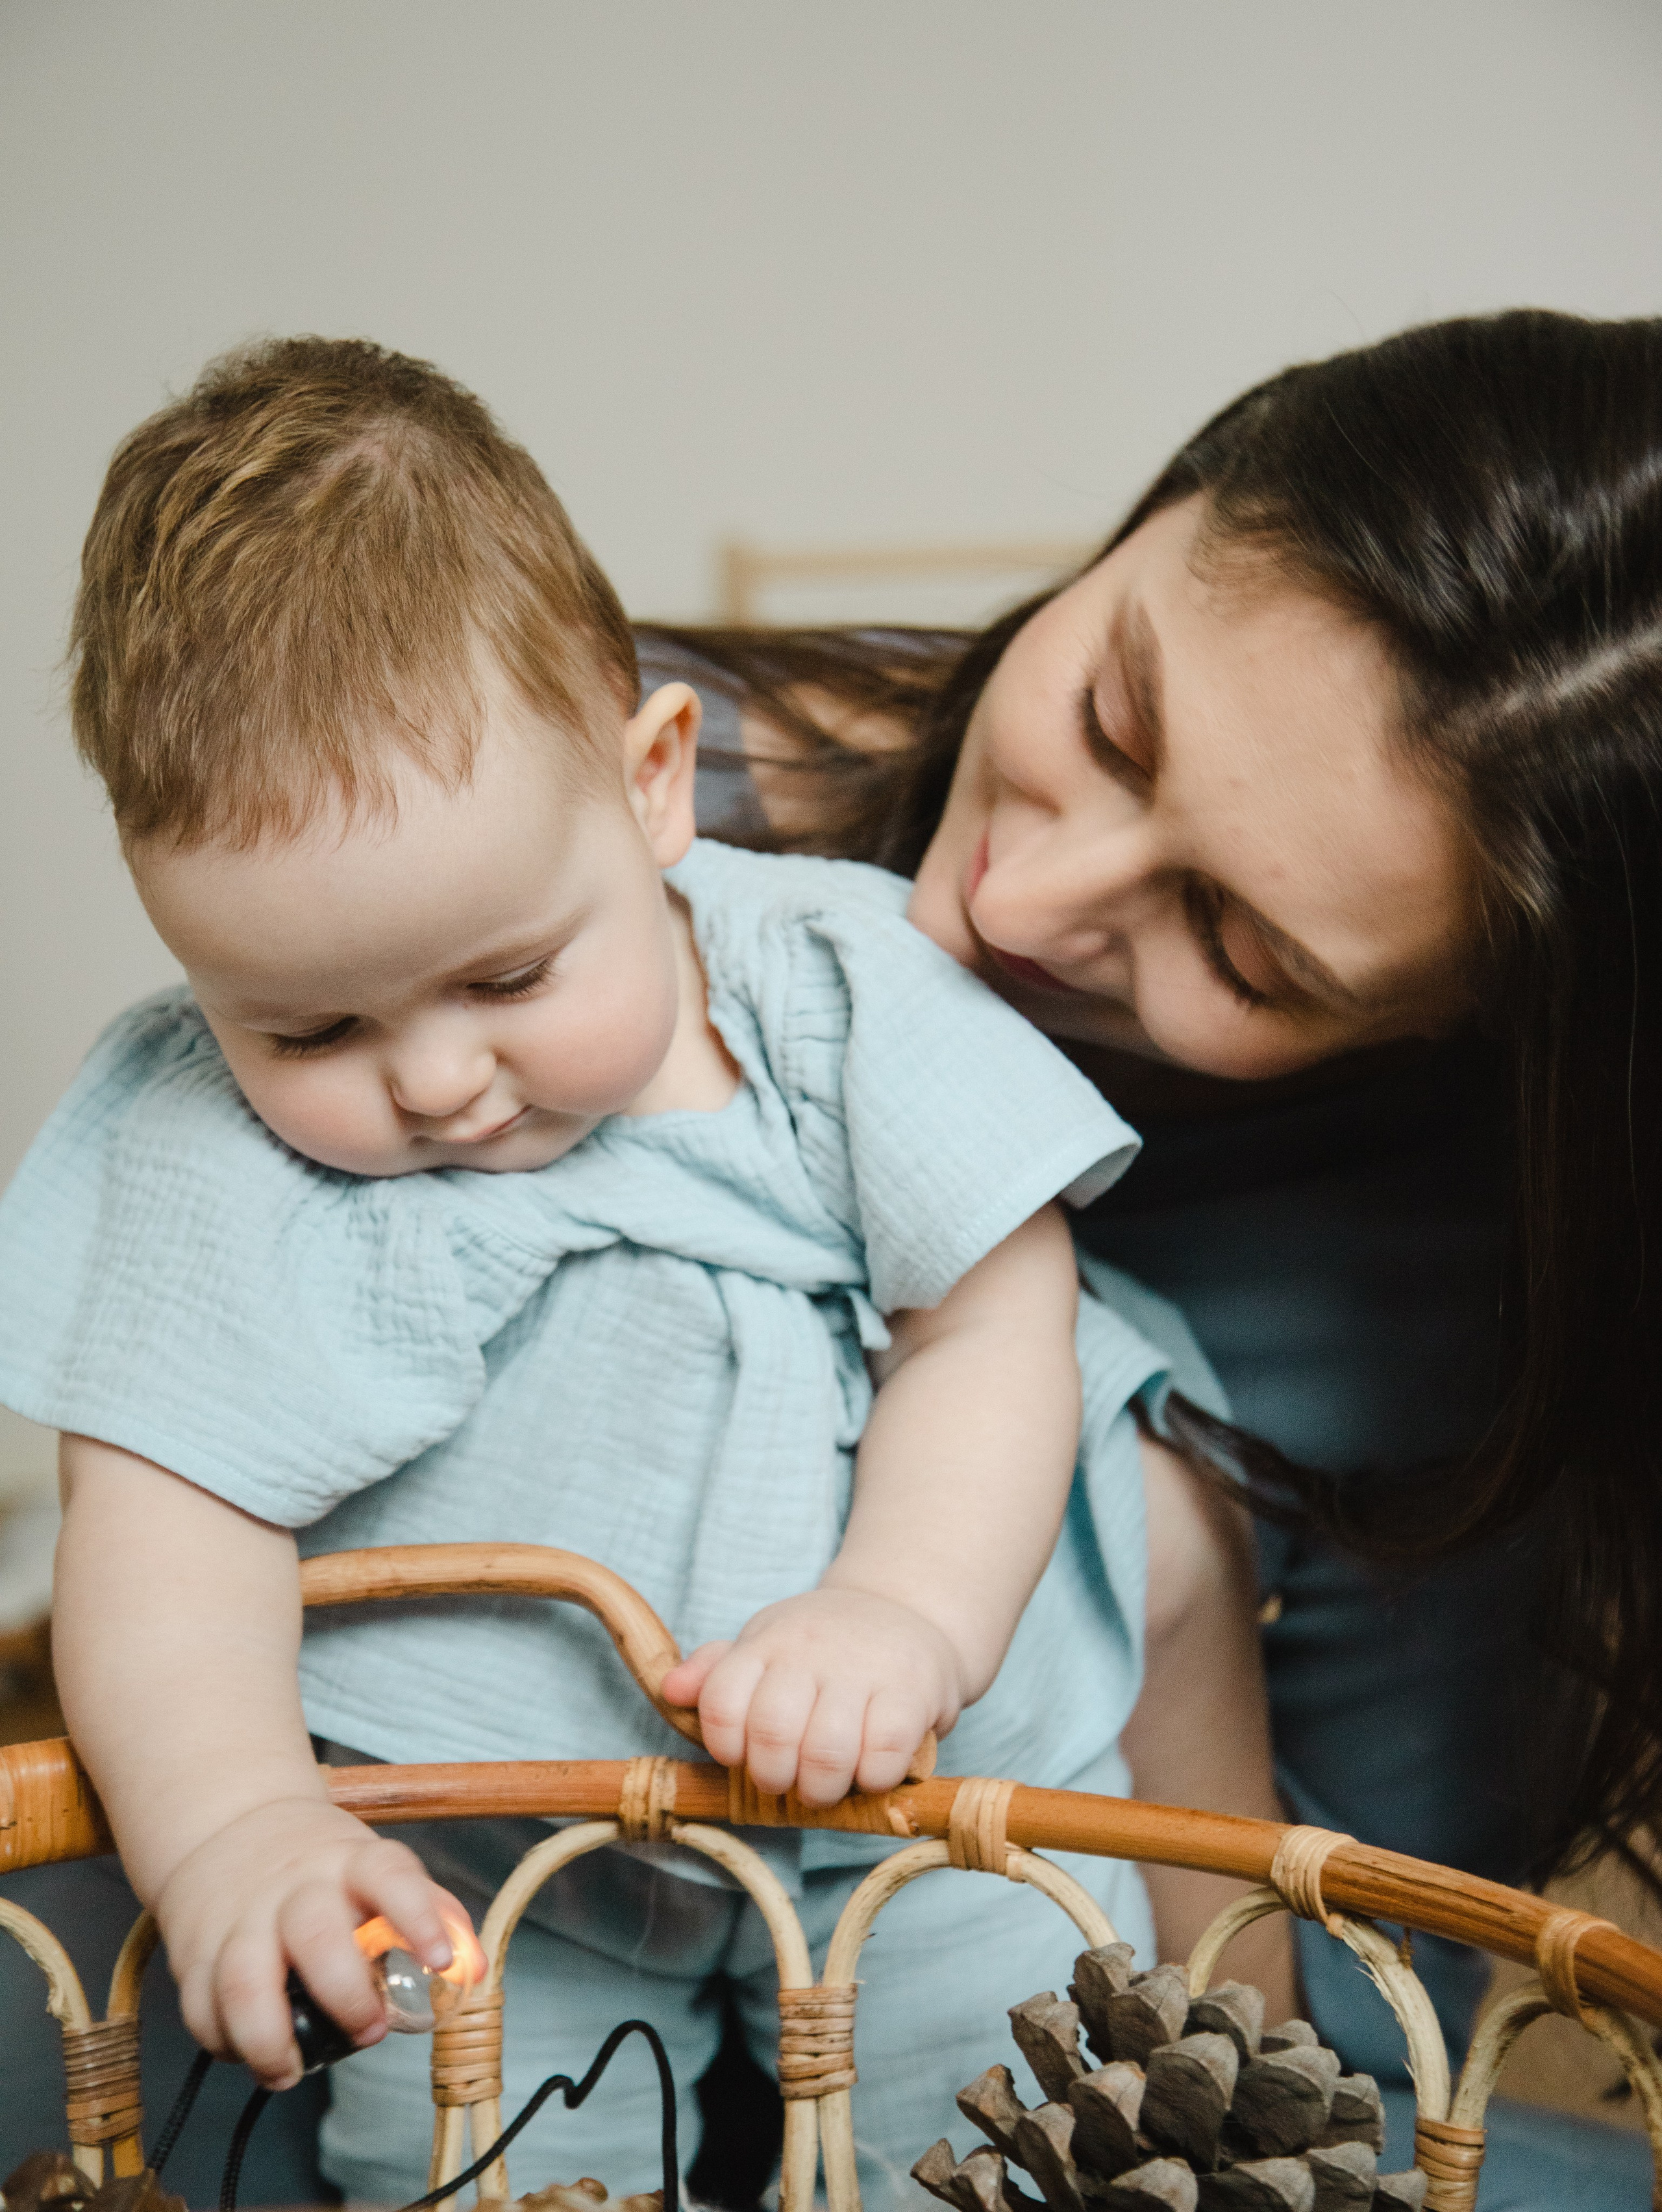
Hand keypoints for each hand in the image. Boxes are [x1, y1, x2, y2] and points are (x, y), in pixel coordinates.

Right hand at [152, 1795, 471, 2089]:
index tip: (439, 1960)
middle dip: (345, 1996)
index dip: (418, 1917)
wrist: (228, 1824)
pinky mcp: (197, 1951)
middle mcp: (296, 1887)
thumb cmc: (323, 1867)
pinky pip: (201, 2008)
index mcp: (351, 1862)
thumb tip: (472, 1973)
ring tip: (289, 2072)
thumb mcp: (378, 1869)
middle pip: (315, 1934)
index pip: (390, 1878)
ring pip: (243, 1980)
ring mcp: (242, 1917)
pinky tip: (251, 2054)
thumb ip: (430, 1914)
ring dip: (268, 2040)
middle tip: (369, 2032)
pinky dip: (224, 2044)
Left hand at [660, 1587, 962, 1806]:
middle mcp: (811, 1649)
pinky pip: (883, 1753)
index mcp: (767, 1642)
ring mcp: (863, 1668)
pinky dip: (872, 1778)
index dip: (725, 1747)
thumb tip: (671, 1691)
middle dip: (773, 1777)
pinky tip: (871, 1770)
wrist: (906, 1607)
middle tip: (787, 1782)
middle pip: (772, 1732)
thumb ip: (716, 1673)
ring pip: (826, 1751)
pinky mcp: (912, 1690)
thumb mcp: (766, 1644)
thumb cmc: (824, 1644)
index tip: (743, 1758)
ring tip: (825, 1785)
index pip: (720, 1701)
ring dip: (821, 1788)